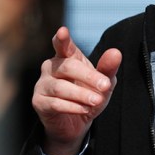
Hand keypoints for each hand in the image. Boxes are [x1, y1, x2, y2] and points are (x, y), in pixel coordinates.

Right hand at [33, 26, 121, 154]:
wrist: (76, 123)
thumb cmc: (89, 95)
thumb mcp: (104, 83)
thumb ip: (108, 68)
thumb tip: (115, 52)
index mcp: (67, 57)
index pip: (63, 45)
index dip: (62, 39)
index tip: (63, 31)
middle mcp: (51, 67)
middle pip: (68, 67)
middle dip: (88, 76)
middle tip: (105, 86)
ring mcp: (42, 84)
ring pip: (60, 87)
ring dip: (82, 95)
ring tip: (97, 101)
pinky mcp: (38, 102)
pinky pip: (55, 103)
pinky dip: (73, 107)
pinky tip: (85, 109)